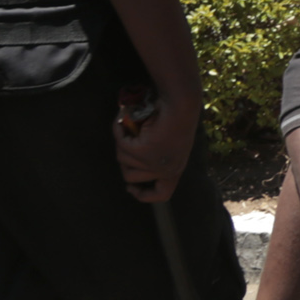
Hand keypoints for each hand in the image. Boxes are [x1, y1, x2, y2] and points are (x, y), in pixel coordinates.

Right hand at [113, 86, 199, 202]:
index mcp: (176, 169)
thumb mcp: (168, 144)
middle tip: (129, 140)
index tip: (130, 188)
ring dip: (123, 142)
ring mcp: (154, 163)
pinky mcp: (143, 152)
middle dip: (124, 158)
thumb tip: (130, 174)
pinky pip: (121, 145)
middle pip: (130, 177)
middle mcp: (166, 170)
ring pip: (123, 159)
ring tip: (133, 126)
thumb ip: (154, 159)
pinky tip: (124, 119)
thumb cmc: (174, 118)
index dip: (144, 195)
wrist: (180, 103)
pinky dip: (119, 130)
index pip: (162, 194)